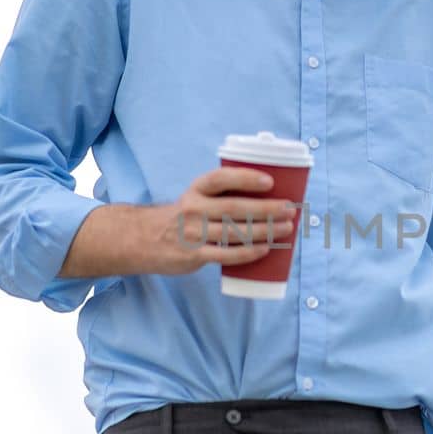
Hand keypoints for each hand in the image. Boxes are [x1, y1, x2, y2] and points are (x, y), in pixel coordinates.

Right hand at [148, 165, 298, 275]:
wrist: (143, 240)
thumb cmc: (183, 216)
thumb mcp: (195, 197)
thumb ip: (222, 196)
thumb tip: (267, 198)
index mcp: (196, 189)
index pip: (221, 179)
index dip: (246, 178)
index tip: (270, 182)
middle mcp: (194, 208)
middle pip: (234, 208)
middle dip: (266, 209)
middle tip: (289, 209)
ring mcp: (193, 233)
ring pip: (234, 232)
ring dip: (264, 231)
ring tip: (285, 228)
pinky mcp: (194, 255)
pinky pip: (226, 255)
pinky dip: (248, 253)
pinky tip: (265, 249)